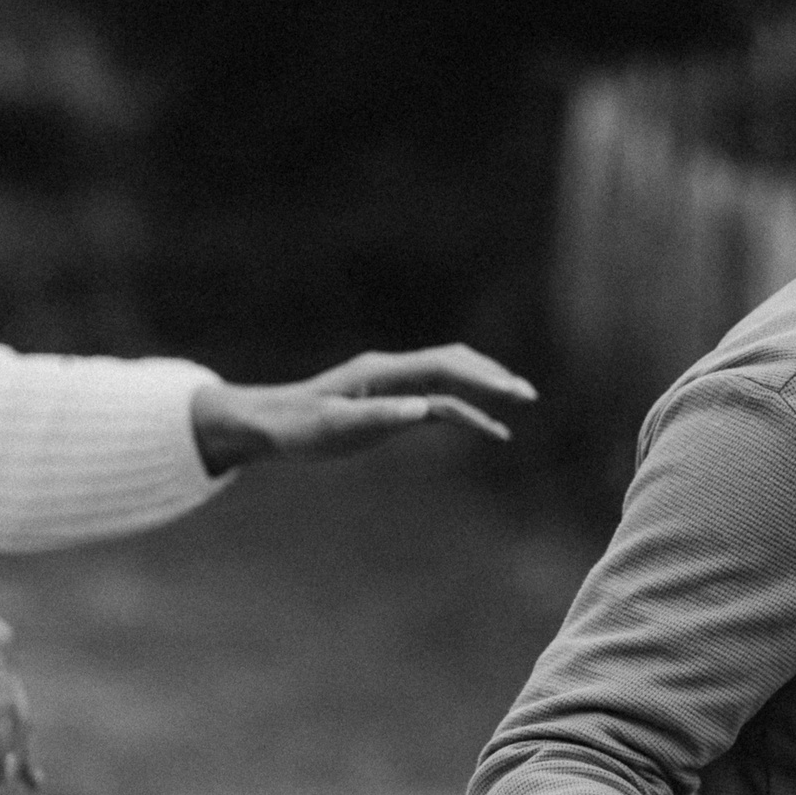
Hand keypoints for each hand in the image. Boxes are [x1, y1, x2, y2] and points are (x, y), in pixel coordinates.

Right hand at [0, 546, 40, 794]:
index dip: (16, 747)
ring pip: (14, 717)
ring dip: (8, 761)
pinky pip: (1, 702)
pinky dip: (2, 736)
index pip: (12, 711)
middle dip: (15, 765)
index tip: (22, 781)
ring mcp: (2, 651)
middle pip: (19, 719)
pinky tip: (1, 765)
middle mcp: (5, 653)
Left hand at [190, 343, 538, 471]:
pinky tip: (491, 430)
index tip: (511, 391)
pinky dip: (468, 414)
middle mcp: (393, 373)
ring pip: (451, 382)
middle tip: (527, 394)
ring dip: (485, 390)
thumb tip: (424, 410)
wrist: (268, 425)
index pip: (443, 366)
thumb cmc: (297, 428)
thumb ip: (380, 416)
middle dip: (492, 376)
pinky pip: (439, 405)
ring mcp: (394, 387)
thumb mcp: (336, 427)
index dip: (480, 377)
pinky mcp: (392, 405)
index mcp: (382, 372)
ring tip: (520, 402)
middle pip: (454, 364)